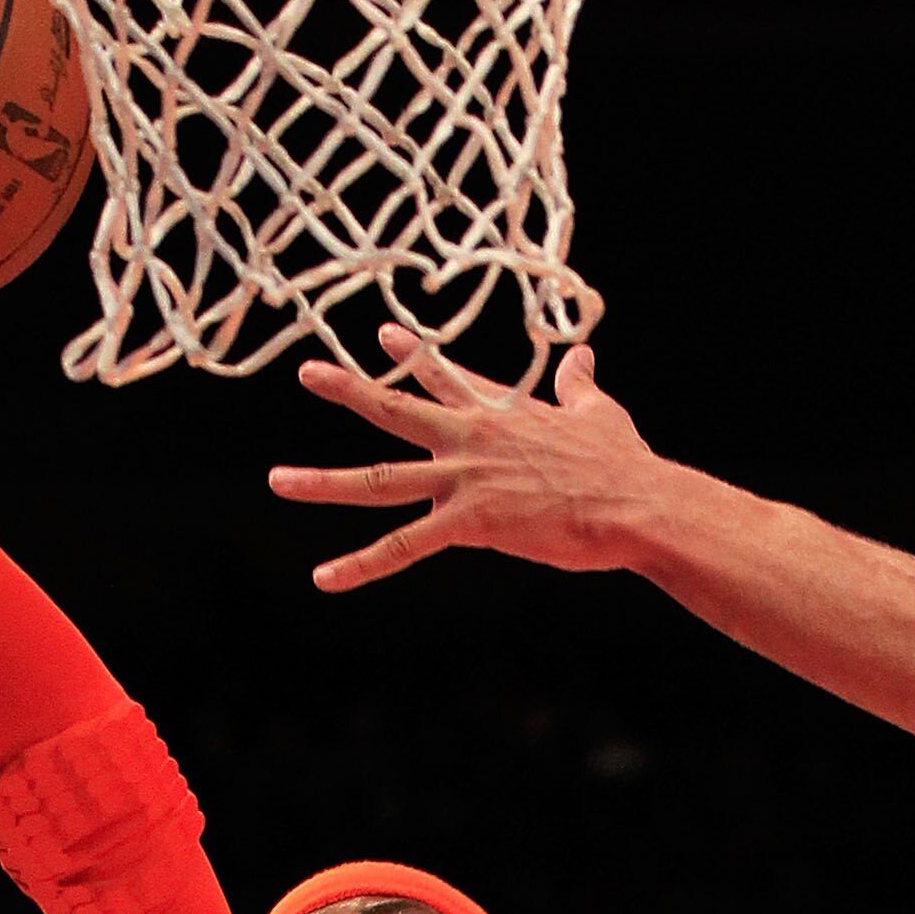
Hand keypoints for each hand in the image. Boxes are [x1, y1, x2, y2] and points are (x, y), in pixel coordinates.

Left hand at [270, 323, 678, 592]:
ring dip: (324, 481)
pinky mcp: (469, 522)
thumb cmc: (623, 464)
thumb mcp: (600, 413)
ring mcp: (464, 479)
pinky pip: (403, 546)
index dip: (414, 355)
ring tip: (279, 480)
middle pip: (396, 409)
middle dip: (348, 389)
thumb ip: (580, 384)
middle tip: (308, 372)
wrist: (635, 504)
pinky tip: (324, 577)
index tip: (382, 336)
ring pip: (378, 480)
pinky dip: (362, 564)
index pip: (447, 376)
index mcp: (501, 413)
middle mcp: (471, 438)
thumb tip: (582, 355)